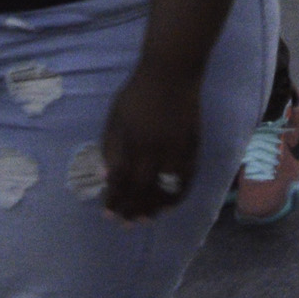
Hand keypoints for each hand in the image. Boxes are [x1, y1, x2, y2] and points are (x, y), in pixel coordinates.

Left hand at [98, 66, 202, 221]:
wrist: (172, 73)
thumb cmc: (137, 94)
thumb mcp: (115, 117)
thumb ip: (110, 148)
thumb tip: (105, 177)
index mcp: (132, 141)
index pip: (121, 179)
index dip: (114, 198)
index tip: (107, 213)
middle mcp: (154, 149)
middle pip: (142, 188)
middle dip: (132, 208)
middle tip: (125, 224)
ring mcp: (177, 149)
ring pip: (166, 188)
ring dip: (155, 207)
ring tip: (146, 219)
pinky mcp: (193, 147)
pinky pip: (187, 179)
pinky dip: (178, 195)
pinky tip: (169, 205)